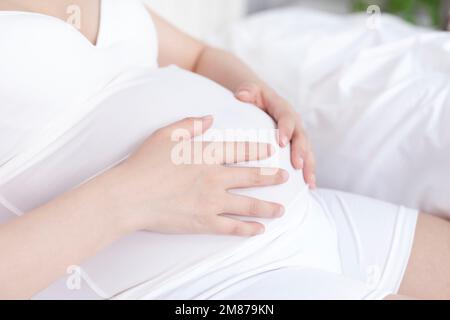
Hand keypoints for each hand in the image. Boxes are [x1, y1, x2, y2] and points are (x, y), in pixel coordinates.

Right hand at [108, 116, 288, 236]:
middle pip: (251, 177)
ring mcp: (212, 202)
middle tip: (285, 177)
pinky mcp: (204, 222)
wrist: (130, 196)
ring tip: (281, 209)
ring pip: (248, 204)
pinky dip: (248, 228)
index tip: (271, 151)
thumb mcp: (165, 135)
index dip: (258, 150)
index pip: (240, 150)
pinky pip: (232, 226)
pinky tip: (259, 229)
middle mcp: (215, 177)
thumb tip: (209, 118)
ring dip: (267, 207)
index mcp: (207, 154)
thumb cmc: (144, 163)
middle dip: (271, 177)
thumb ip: (190, 124)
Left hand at [235, 83, 315, 187]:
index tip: (281, 143)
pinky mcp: (297, 145)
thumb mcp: (250, 90)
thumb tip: (241, 94)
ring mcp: (298, 134)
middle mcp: (294, 122)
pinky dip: (309, 171)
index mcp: (283, 109)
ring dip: (309, 166)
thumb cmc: (254, 96)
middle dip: (301, 152)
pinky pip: (306, 158)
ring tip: (309, 182)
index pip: (287, 118)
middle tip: (297, 165)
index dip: (286, 130)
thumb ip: (247, 91)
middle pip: (301, 137)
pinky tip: (310, 187)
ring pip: (308, 150)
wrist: (261, 98)